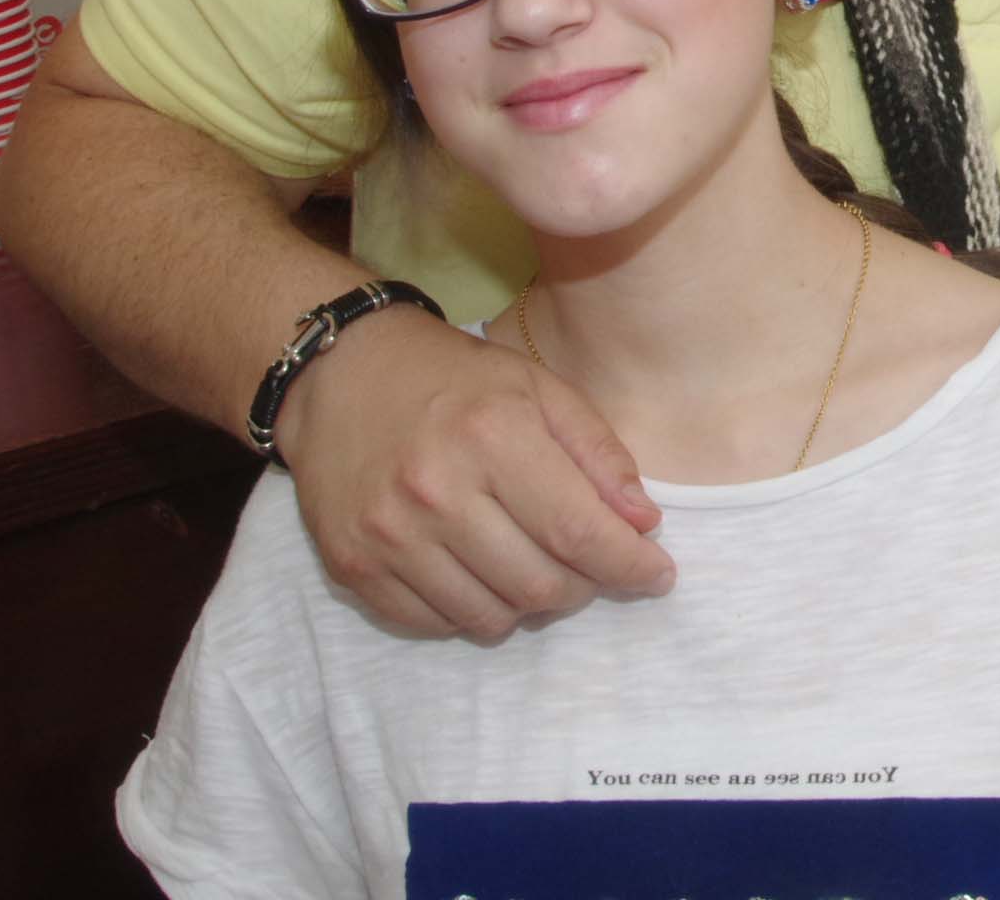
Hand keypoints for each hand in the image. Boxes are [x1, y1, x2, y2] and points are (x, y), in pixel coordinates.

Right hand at [276, 305, 673, 638]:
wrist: (341, 374)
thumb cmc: (453, 378)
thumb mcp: (538, 388)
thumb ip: (598, 453)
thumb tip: (643, 523)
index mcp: (493, 436)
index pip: (579, 531)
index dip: (629, 565)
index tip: (658, 574)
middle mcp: (437, 491)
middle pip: (540, 585)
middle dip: (584, 585)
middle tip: (588, 562)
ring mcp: (389, 536)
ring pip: (490, 617)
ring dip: (529, 604)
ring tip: (533, 564)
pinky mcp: (353, 567)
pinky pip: (435, 625)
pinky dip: (472, 612)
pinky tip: (480, 573)